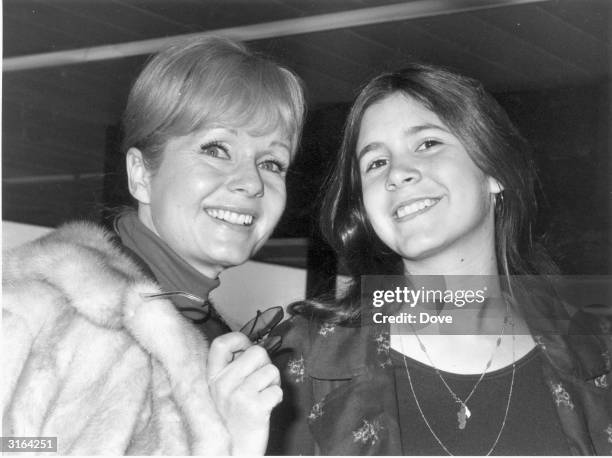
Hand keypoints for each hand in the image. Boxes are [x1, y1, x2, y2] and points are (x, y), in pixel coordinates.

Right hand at [207, 332, 281, 454]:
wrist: (231, 453)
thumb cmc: (231, 422)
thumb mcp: (221, 393)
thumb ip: (232, 370)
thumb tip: (251, 347)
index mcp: (212, 377)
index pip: (221, 343)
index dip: (239, 340)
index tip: (247, 349)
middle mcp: (222, 383)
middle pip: (257, 351)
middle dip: (265, 364)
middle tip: (260, 381)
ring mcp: (237, 395)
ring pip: (271, 370)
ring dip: (273, 383)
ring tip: (262, 396)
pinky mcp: (254, 408)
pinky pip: (277, 390)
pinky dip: (277, 399)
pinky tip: (266, 408)